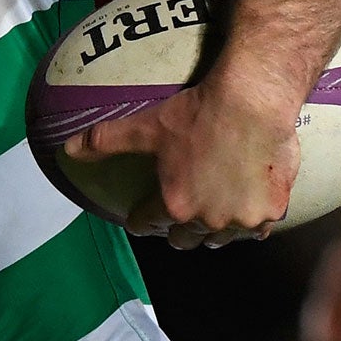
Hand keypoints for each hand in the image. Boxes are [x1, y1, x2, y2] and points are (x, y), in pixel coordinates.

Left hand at [64, 74, 299, 248]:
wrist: (253, 100)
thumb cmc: (198, 112)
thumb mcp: (147, 126)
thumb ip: (106, 141)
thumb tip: (67, 149)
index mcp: (175, 205)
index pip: (150, 224)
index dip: (143, 219)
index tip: (144, 217)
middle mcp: (209, 220)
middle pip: (188, 240)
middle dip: (180, 231)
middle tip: (181, 217)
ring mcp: (243, 218)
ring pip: (224, 238)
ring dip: (216, 231)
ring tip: (215, 217)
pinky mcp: (273, 210)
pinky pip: (259, 228)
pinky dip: (252, 223)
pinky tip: (248, 212)